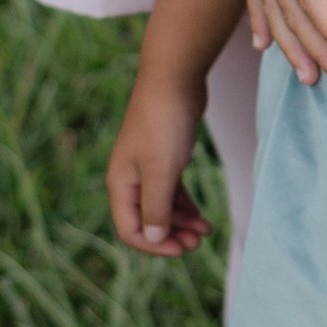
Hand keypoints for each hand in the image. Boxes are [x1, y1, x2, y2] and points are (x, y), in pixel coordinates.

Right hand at [108, 68, 213, 259]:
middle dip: (170, 236)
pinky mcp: (165, 156)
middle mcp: (130, 178)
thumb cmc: (165, 123)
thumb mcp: (162, 171)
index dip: (154, 246)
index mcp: (121, 184)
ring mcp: (146, 167)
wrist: (175, 78)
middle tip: (197, 244)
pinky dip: (185, 206)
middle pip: (146, 221)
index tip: (183, 249)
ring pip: (161, 207)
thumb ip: (156, 207)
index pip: (130, 230)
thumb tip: (152, 239)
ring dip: (181, 223)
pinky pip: (171, 191)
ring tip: (205, 232)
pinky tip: (201, 216)